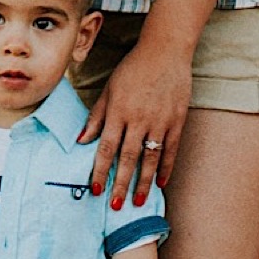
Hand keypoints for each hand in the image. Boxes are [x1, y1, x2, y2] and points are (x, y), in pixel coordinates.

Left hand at [78, 35, 191, 207]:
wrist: (165, 51)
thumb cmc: (133, 69)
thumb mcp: (109, 89)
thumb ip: (96, 116)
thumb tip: (81, 140)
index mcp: (118, 111)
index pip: (106, 147)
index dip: (100, 171)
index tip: (96, 190)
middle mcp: (139, 119)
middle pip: (128, 158)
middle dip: (120, 184)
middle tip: (116, 206)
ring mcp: (160, 121)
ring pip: (150, 158)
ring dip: (144, 182)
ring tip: (138, 201)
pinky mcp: (177, 121)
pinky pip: (171, 150)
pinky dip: (166, 168)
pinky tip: (161, 183)